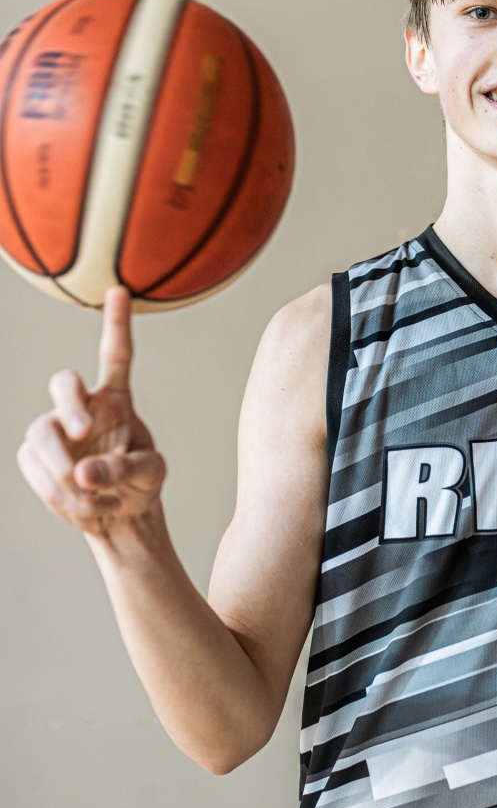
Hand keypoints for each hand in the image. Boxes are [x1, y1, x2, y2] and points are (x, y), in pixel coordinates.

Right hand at [17, 287, 165, 536]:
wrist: (120, 516)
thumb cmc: (141, 484)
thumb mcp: (150, 474)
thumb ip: (126, 468)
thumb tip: (83, 472)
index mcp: (118, 399)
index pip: (116, 355)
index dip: (117, 324)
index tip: (120, 290)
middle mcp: (83, 406)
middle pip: (63, 384)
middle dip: (69, 403)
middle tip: (84, 432)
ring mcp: (55, 430)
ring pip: (41, 432)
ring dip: (61, 468)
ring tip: (91, 495)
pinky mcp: (35, 457)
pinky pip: (35, 468)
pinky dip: (60, 494)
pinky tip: (86, 506)